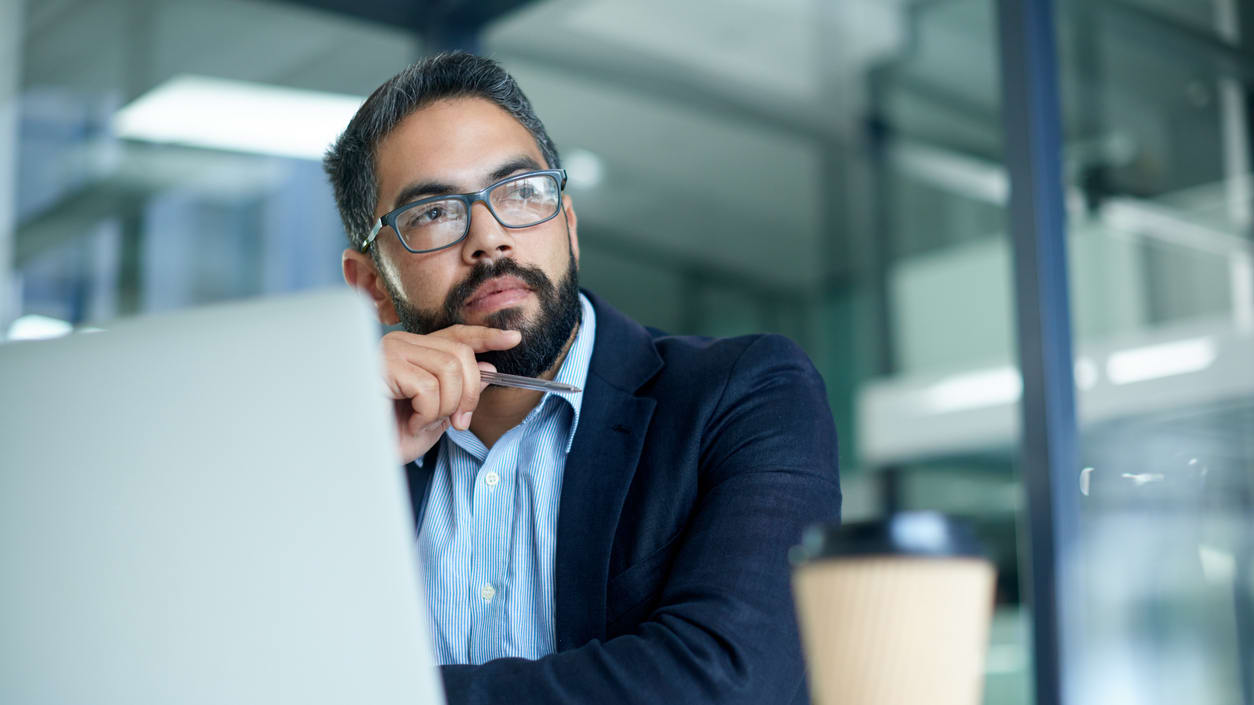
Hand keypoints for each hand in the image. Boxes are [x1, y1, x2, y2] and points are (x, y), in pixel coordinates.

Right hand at [381, 325, 521, 463]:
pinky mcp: (383, 366)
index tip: (513, 338)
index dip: (486, 336)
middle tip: (458, 422)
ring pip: (449, 370)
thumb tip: (488, 369)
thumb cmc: (390, 436)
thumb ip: (458, 391)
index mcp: (414, 352)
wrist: (358, 455)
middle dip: (469, 393)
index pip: (456, 335)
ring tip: (423, 423)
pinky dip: (427, 413)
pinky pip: (428, 387)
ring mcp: (391, 351)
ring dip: (446, 407)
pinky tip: (409, 423)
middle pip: (461, 354)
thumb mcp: (436, 415)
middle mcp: (402, 344)